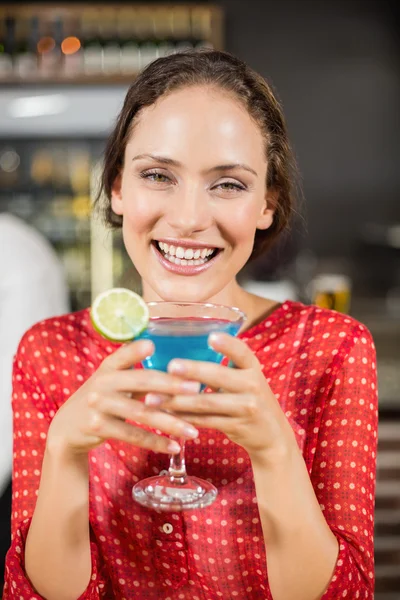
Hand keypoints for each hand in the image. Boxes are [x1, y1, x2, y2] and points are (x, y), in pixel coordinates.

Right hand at [47, 340, 200, 457]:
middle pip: (142, 382)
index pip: (125, 355)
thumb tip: (180, 370)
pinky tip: (175, 447)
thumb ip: (140, 375)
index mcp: (109, 366)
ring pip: (141, 413)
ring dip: (170, 422)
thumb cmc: (103, 400)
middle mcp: (103, 382)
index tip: (154, 345)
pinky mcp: (97, 427)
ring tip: (193, 431)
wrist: (68, 428)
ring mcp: (98, 405)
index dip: (138, 350)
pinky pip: (132, 435)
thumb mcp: (114, 382)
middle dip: (172, 385)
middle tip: (197, 389)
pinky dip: (155, 442)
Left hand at [146, 332, 296, 465]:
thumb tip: (179, 356)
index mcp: (253, 368)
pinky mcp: (237, 427)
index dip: (228, 344)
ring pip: (207, 402)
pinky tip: (165, 414)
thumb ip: (221, 370)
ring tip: (153, 398)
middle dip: (193, 371)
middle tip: (171, 366)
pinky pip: (205, 421)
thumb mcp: (244, 381)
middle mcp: (253, 385)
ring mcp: (246, 407)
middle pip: (219, 376)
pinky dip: (183, 417)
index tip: (211, 337)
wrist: (272, 435)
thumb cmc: (249, 400)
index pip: (242, 352)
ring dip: (177, 400)